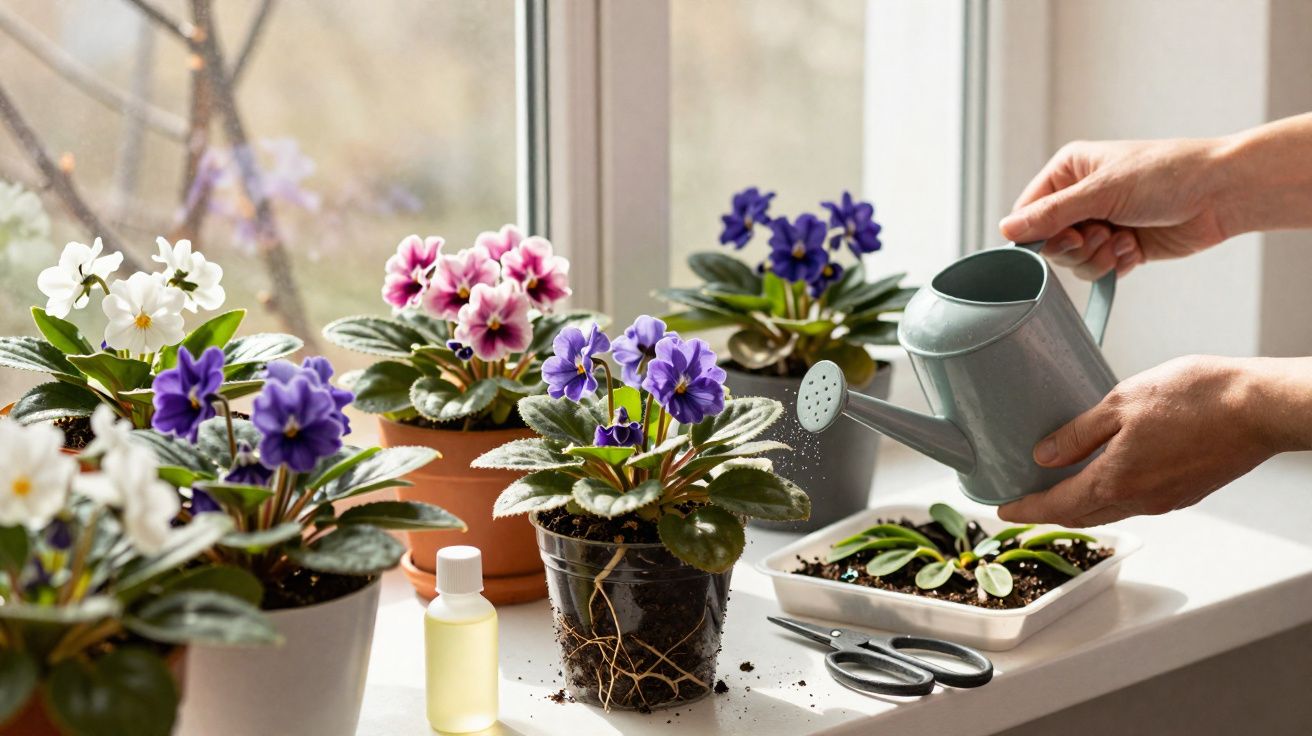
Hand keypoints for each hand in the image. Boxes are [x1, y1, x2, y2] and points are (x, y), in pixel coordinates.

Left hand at [998, 356, 1309, 526]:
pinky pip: (1137, 500)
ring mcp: (1167, 499)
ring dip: (1081, 502)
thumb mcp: (1122, 402)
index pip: (1058, 505)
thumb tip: (1044, 455)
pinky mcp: (1187, 490)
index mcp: (1117, 481)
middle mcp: (1140, 499)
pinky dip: (1112, 493)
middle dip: (1049, 510)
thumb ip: (1079, 432)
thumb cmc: (1197, 398)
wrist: (1260, 408)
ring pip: (1111, 508)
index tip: (1002, 511)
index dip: (1025, 510)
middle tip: (1025, 501)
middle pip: (1082, 513)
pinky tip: (1109, 472)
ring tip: (1060, 486)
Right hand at [999, 138, 1230, 279]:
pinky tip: (1136, 248)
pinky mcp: (1122, 246)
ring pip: (1074, 260)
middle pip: (1049, 242)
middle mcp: (1081, 197)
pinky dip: (1116, 265)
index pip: (1028, 212)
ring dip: (1097, 258)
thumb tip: (1005, 229)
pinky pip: (1100, 269)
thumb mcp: (1101, 191)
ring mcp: (1102, 222)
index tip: (1060, 238)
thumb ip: (1051, 214)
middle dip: (1074, 247)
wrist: (1221, 193)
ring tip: (1122, 240)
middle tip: (1098, 235)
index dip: (1036, 233)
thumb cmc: (1167, 175)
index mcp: (1069, 172)